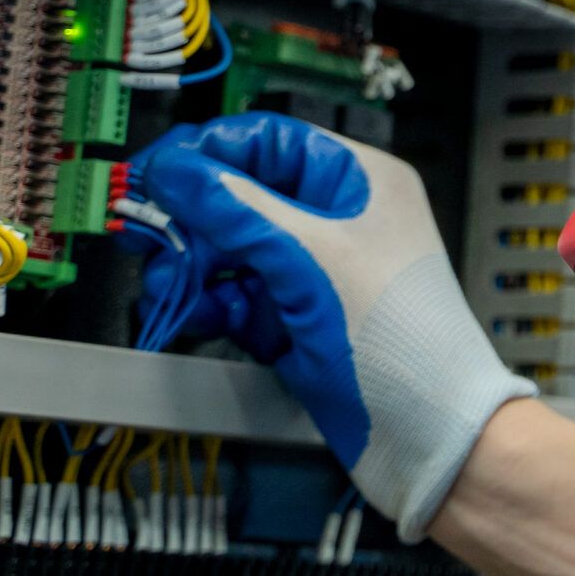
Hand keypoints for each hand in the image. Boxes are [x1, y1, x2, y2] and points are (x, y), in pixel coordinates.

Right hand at [129, 114, 533, 537]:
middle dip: (193, 220)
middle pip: (242, 196)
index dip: (207, 153)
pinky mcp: (298, 320)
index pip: (269, 141)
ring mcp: (317, 272)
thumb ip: (235, 208)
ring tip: (172, 285)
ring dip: (194, 266)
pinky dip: (213, 304)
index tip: (153, 171)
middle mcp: (340, 220)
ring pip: (233, 250)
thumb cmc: (400, 339)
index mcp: (359, 181)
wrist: (425, 433)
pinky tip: (198, 315)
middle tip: (149, 237)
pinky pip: (239, 297)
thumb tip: (177, 168)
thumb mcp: (308, 258)